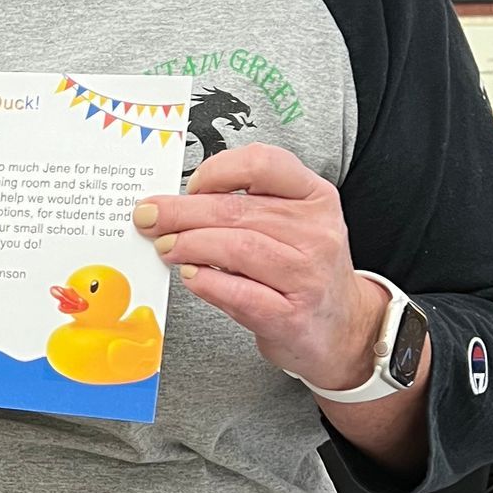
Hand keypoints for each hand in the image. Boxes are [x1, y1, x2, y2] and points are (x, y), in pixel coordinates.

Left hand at [133, 144, 385, 392]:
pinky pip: (240, 293)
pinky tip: (190, 276)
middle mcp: (317, 233)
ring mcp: (307, 276)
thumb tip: (176, 203)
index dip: (218, 170)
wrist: (342, 328)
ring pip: (237, 248)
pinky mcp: (291, 316)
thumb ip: (245, 207)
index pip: (264, 164)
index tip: (191, 185)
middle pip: (237, 210)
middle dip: (182, 212)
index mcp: (315, 198)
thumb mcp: (291, 224)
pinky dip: (207, 282)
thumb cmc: (303, 269)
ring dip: (190, 245)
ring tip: (165, 247)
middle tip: (150, 218)